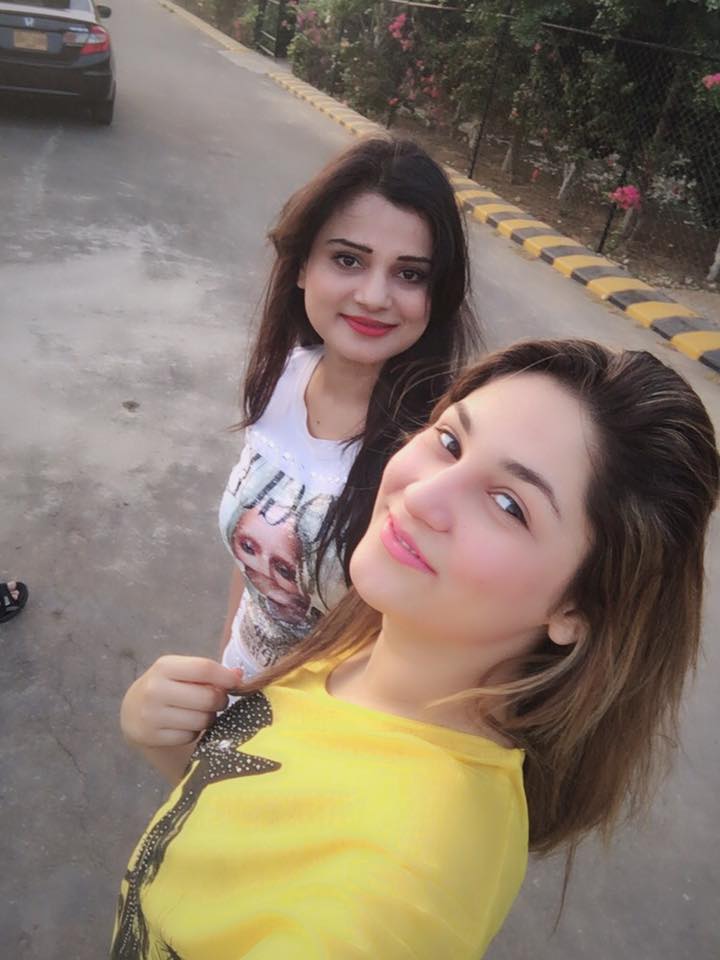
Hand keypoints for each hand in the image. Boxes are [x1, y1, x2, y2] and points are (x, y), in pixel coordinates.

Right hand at [121, 655, 243, 747]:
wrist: (133, 710)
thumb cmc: (167, 686)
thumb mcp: (180, 671)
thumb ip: (207, 671)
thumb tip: (240, 676)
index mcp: (165, 666)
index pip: (204, 668)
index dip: (226, 677)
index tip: (237, 683)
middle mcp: (155, 689)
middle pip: (207, 698)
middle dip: (220, 701)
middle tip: (217, 701)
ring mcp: (151, 715)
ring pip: (201, 720)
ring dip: (208, 718)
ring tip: (200, 712)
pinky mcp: (151, 736)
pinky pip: (190, 736)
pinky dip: (194, 732)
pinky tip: (186, 725)